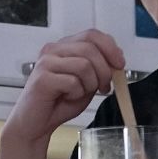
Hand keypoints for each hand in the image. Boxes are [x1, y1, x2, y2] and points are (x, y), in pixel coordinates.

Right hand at [4, 29, 124, 143]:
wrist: (37, 124)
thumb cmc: (60, 103)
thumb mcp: (87, 82)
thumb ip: (99, 68)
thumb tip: (117, 57)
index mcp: (64, 47)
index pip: (91, 34)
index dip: (110, 47)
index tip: (120, 63)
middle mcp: (53, 50)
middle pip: (90, 48)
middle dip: (104, 71)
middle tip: (104, 88)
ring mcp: (46, 63)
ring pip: (84, 65)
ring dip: (90, 84)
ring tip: (80, 94)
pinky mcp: (42, 78)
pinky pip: (73, 82)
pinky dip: (76, 94)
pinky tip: (67, 98)